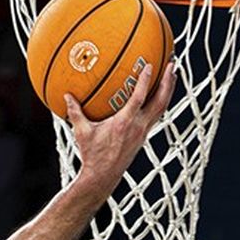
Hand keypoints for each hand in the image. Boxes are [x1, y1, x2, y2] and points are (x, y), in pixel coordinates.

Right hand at [63, 61, 177, 200]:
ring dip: (169, 90)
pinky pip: (156, 114)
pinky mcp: (144, 135)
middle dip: (168, 82)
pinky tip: (160, 93)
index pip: (138, 99)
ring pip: (162, 108)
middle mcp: (138, 127)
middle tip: (172, 64)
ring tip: (172, 74)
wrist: (103, 175)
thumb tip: (66, 96)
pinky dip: (161, 101)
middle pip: (160, 101)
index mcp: (124, 123)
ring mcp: (144, 132)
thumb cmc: (92, 154)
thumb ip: (75, 113)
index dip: (144, 81)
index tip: (148, 65)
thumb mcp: (81, 132)